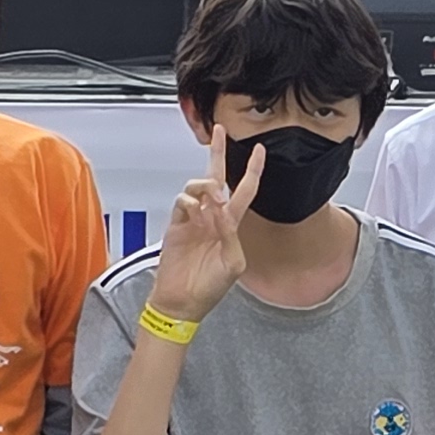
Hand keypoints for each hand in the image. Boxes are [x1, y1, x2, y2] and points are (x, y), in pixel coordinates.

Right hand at [150, 130, 264, 324]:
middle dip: (218, 154)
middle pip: (216, 177)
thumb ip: (230, 235)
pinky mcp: (176, 225)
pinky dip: (189, 200)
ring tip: (211, 198)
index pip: (244, 191)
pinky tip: (195, 210)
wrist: (182, 302)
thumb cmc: (209, 288)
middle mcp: (212, 218)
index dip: (252, 171)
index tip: (258, 151)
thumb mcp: (232, 264)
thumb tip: (222, 209)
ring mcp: (193, 220)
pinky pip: (182, 201)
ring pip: (199, 186)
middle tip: (220, 131)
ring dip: (206, 185)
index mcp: (230, 226)